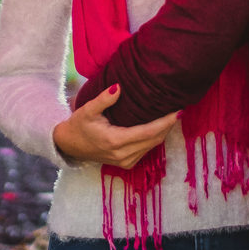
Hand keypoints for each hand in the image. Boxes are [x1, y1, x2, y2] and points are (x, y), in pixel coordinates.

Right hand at [51, 85, 177, 169]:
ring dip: (164, 131)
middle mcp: (123, 155)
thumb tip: (118, 86)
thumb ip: (104, 99)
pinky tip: (160, 125)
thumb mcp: (87, 110)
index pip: (148, 132)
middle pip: (154, 139)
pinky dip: (155, 137)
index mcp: (115, 141)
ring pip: (152, 146)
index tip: (177, 110)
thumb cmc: (79, 126)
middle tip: (179, 107)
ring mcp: (125, 161)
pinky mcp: (126, 163)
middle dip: (168, 125)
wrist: (69, 146)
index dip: (165, 122)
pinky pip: (146, 149)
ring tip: (173, 114)